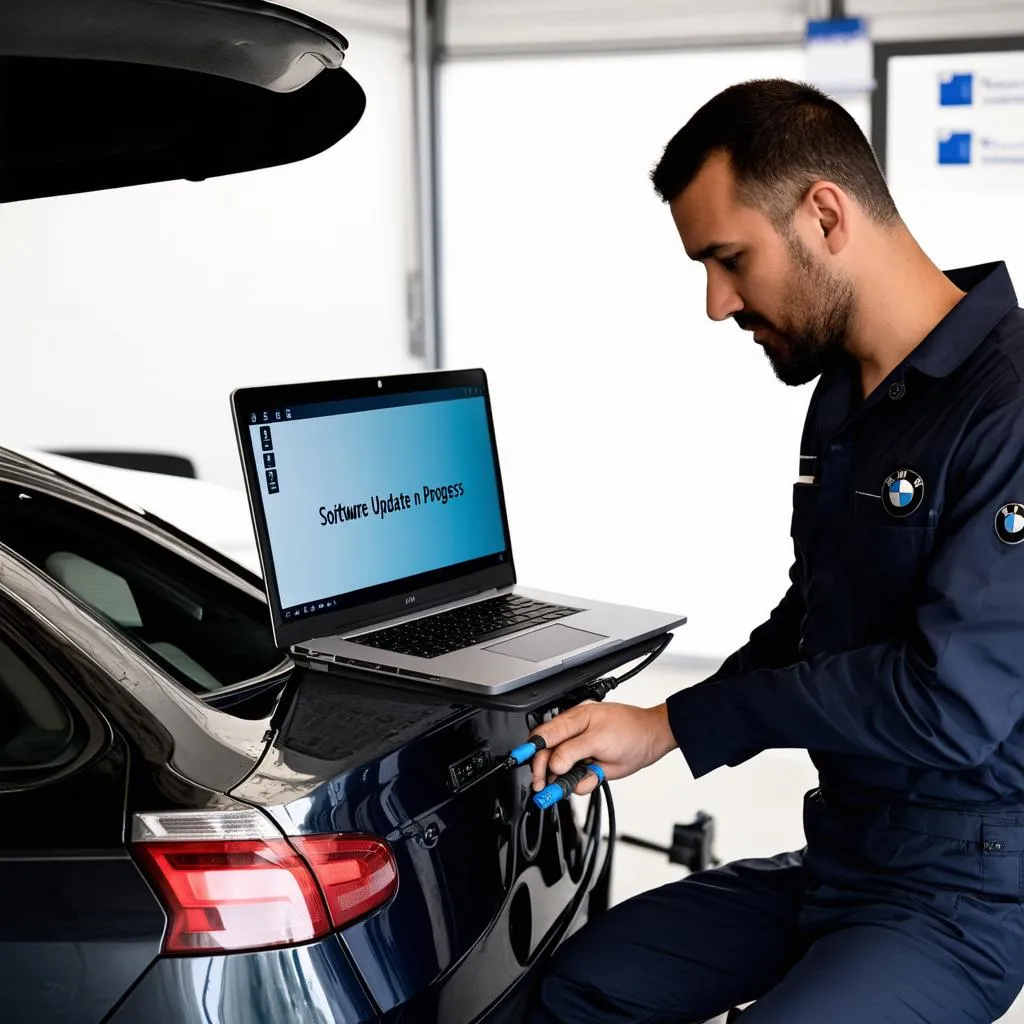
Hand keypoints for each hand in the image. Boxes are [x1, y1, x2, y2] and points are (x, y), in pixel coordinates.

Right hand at [528, 701, 677, 796]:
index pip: (544, 735)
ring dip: (563, 779)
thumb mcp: (600, 739)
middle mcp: (573, 734)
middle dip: (543, 770)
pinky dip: (581, 783)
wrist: (653, 739)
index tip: (522, 761)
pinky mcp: (589, 764)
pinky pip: (577, 778)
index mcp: (573, 720)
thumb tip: (554, 763)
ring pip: (561, 769)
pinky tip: (590, 778)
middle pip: (547, 753)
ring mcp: (581, 750)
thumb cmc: (631, 730)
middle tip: (542, 785)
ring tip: (566, 786)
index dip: (532, 750)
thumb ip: (573, 751)